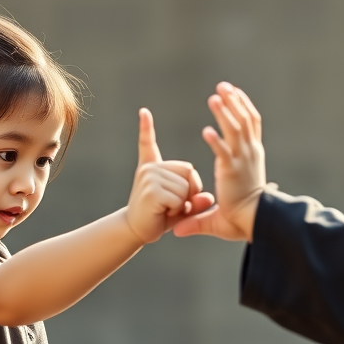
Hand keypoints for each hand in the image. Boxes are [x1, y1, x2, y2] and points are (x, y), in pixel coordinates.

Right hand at [125, 108, 213, 243]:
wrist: (134, 232)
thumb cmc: (158, 217)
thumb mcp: (181, 207)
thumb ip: (196, 201)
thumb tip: (210, 197)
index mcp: (153, 167)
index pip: (148, 143)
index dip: (146, 128)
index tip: (143, 112)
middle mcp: (150, 168)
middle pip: (189, 171)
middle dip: (190, 191)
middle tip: (175, 205)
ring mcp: (149, 177)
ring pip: (186, 187)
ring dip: (183, 203)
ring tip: (166, 209)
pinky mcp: (151, 190)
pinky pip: (179, 198)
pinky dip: (177, 210)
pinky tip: (162, 213)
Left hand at [174, 82, 265, 241]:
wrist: (255, 222)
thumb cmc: (243, 219)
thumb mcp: (224, 206)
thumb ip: (199, 212)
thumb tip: (177, 229)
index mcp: (252, 156)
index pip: (251, 125)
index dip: (243, 106)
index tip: (234, 92)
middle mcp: (249, 154)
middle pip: (243, 120)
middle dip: (233, 101)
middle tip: (222, 86)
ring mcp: (242, 161)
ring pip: (235, 130)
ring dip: (224, 112)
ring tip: (213, 97)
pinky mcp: (232, 171)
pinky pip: (223, 152)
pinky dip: (216, 140)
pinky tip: (205, 131)